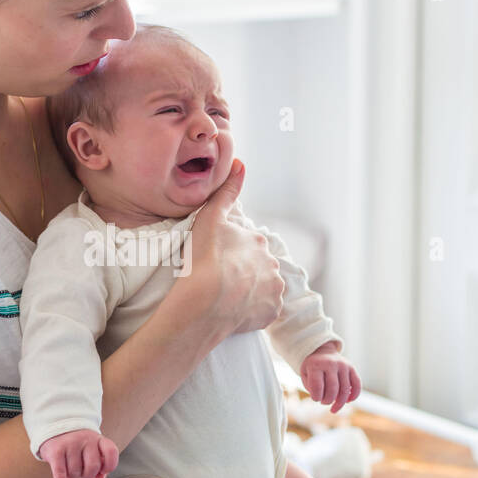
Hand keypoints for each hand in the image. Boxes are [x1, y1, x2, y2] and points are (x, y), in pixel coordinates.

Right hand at [38, 429, 118, 477]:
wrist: (55, 428)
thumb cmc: (77, 443)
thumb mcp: (92, 449)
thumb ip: (100, 463)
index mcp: (98, 439)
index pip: (111, 452)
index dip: (109, 466)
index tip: (103, 470)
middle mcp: (85, 439)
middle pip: (92, 467)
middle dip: (87, 475)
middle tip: (81, 470)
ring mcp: (70, 444)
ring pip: (75, 473)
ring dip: (72, 477)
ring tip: (69, 469)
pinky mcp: (56, 451)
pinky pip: (60, 474)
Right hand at [185, 159, 286, 337]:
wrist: (204, 302)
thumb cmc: (204, 259)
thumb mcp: (211, 217)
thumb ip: (227, 192)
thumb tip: (240, 164)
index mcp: (258, 242)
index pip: (248, 246)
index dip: (231, 253)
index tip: (217, 261)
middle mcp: (272, 264)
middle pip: (258, 267)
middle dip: (244, 272)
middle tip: (221, 280)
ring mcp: (273, 290)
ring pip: (263, 288)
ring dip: (251, 290)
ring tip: (227, 297)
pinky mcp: (271, 313)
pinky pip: (264, 310)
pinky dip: (253, 310)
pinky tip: (235, 310)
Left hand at [300, 343, 361, 413]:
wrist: (322, 352)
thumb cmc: (312, 368)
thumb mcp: (305, 376)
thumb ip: (312, 388)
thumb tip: (325, 399)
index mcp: (316, 365)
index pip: (317, 386)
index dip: (316, 397)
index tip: (315, 399)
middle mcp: (331, 363)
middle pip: (332, 389)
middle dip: (328, 401)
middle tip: (324, 402)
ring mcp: (343, 365)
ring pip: (345, 390)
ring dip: (339, 403)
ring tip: (333, 407)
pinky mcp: (351, 368)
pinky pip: (357, 384)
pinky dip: (354, 395)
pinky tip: (348, 401)